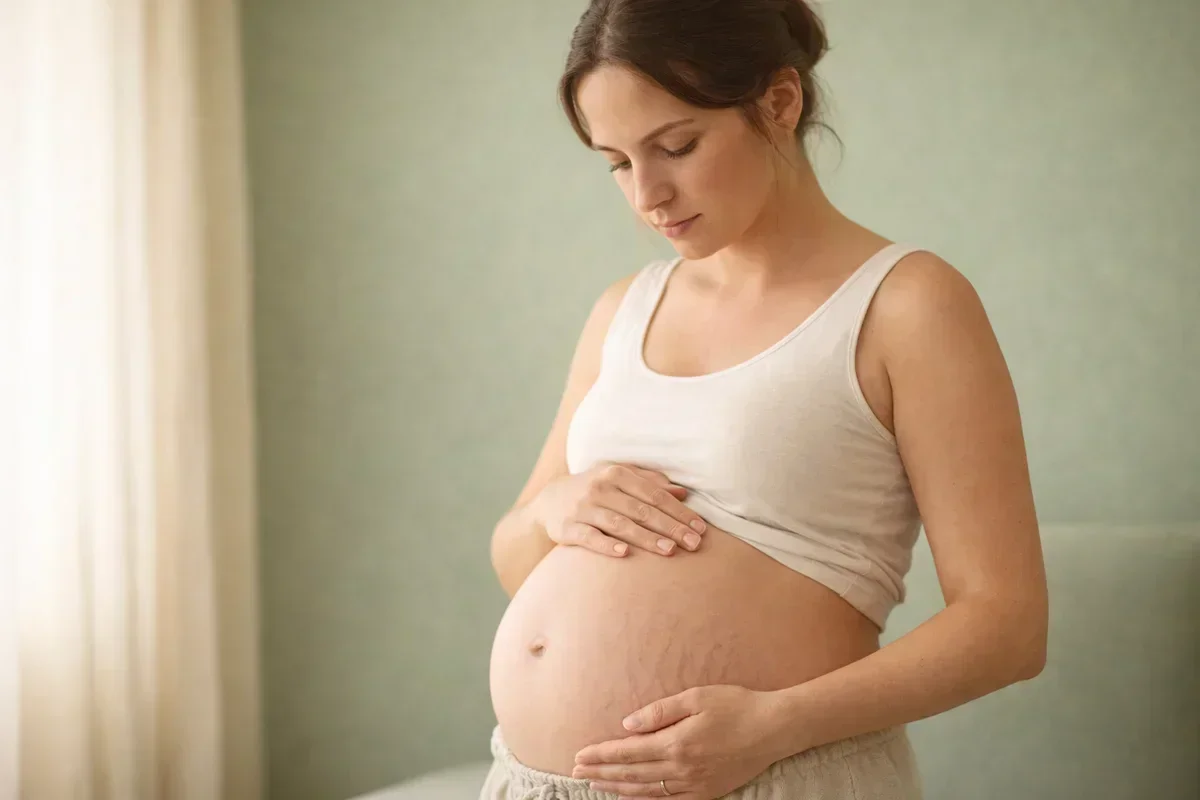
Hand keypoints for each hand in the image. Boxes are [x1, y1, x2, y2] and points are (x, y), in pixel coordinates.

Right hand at [533, 463, 707, 556]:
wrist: (549, 501)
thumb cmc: (595, 490)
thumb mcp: (619, 479)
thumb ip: (650, 483)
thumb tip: (683, 493)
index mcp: (616, 474)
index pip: (654, 494)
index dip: (678, 511)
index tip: (699, 527)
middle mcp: (600, 488)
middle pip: (641, 510)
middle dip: (670, 527)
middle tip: (693, 543)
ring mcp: (583, 508)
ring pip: (620, 524)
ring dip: (646, 538)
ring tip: (670, 550)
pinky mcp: (567, 527)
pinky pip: (589, 538)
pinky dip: (607, 545)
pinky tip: (625, 553)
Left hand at [571, 685, 790, 798]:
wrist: (774, 729)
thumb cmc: (736, 705)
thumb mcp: (696, 697)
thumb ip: (659, 711)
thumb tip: (627, 725)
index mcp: (676, 743)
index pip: (627, 752)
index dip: (601, 755)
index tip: (579, 756)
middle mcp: (681, 768)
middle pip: (631, 774)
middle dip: (601, 773)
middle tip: (576, 772)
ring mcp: (694, 785)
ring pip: (645, 791)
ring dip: (617, 788)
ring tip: (595, 784)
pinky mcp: (706, 793)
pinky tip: (630, 796)